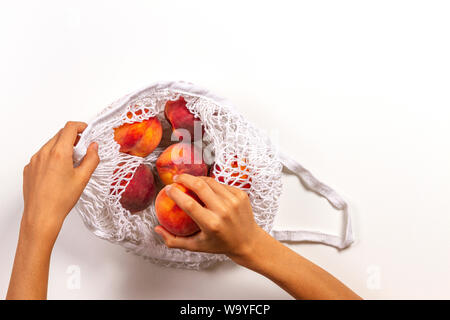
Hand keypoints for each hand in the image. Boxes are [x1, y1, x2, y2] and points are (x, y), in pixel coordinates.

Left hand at [21, 121, 98, 244]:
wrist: (42, 216)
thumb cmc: (61, 200)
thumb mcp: (83, 178)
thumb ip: (91, 159)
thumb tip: (94, 147)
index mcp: (59, 153)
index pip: (69, 128)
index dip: (80, 126)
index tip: (87, 131)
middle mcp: (44, 153)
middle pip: (59, 135)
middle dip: (73, 138)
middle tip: (83, 149)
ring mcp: (34, 160)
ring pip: (50, 145)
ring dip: (62, 147)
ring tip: (71, 163)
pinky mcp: (29, 168)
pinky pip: (42, 156)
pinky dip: (52, 157)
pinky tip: (59, 172)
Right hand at [154, 174, 265, 262]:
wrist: (248, 241)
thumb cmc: (220, 244)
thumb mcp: (196, 246)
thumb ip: (174, 240)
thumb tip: (157, 229)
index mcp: (211, 224)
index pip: (189, 204)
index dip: (176, 194)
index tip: (167, 189)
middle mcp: (223, 211)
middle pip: (200, 186)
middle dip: (184, 178)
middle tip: (176, 178)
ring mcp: (234, 201)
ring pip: (211, 182)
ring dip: (197, 178)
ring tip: (188, 179)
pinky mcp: (241, 194)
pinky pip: (221, 184)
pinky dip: (211, 184)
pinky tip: (204, 186)